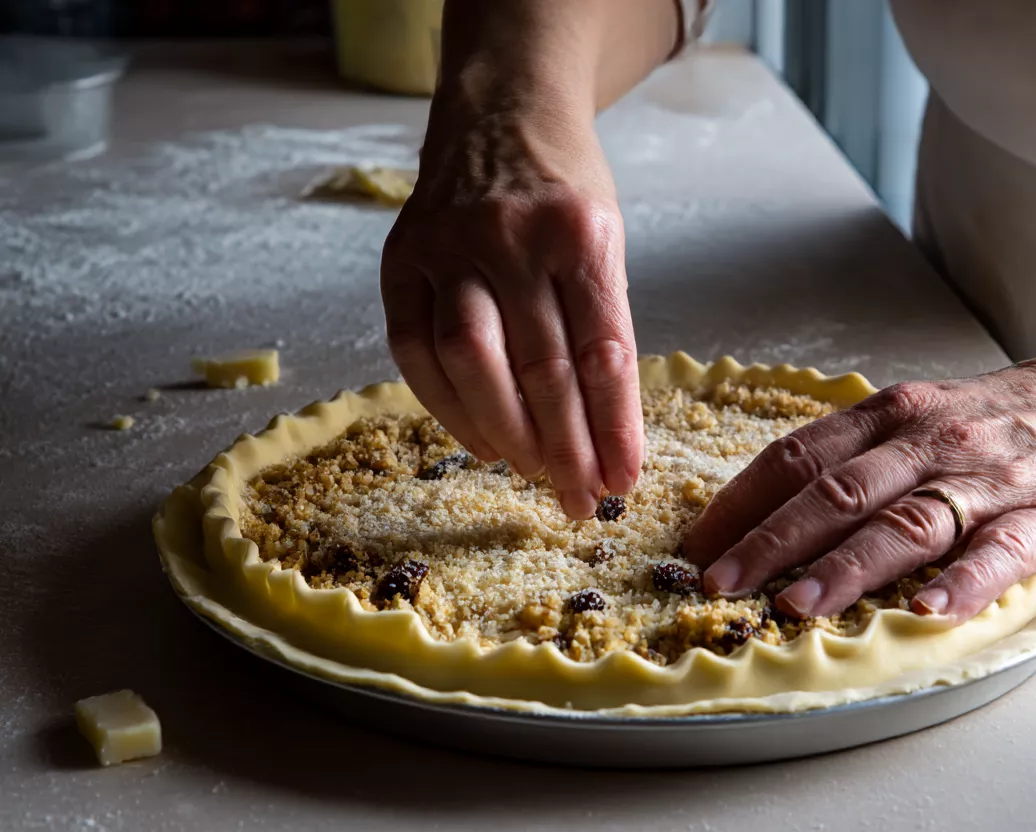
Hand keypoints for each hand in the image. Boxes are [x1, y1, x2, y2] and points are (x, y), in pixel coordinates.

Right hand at [380, 85, 641, 520]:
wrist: (498, 113)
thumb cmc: (564, 194)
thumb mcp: (605, 243)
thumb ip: (602, 329)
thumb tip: (605, 440)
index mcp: (580, 233)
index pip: (603, 351)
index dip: (613, 428)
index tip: (623, 482)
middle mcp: (511, 237)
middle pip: (539, 368)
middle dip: (564, 449)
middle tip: (579, 501)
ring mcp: (448, 247)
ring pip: (470, 363)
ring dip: (503, 435)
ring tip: (532, 474)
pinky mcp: (400, 261)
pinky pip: (415, 351)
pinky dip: (449, 408)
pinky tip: (482, 442)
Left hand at [682, 339, 1035, 621]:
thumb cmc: (1005, 418)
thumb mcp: (921, 415)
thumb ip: (858, 456)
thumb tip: (771, 508)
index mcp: (890, 417)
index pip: (798, 457)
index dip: (740, 502)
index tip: (695, 544)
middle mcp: (928, 442)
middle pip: (835, 493)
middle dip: (768, 542)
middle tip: (715, 584)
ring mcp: (986, 479)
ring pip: (903, 523)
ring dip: (844, 568)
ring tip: (795, 607)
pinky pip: (998, 551)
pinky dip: (959, 583)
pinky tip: (924, 613)